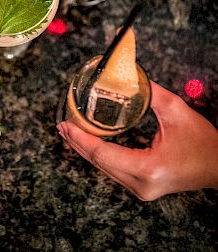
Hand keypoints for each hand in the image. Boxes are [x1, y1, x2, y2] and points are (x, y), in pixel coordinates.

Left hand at [57, 82, 217, 200]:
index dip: (80, 138)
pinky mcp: (141, 187)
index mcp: (148, 168)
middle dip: (77, 142)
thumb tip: (125, 75)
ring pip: (103, 168)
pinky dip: (98, 154)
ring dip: (85, 148)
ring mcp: (140, 189)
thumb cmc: (203, 142)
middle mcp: (141, 184)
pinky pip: (112, 169)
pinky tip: (87, 142)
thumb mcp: (175, 111)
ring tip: (69, 130)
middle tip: (62, 123)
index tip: (65, 124)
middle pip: (98, 162)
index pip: (102, 153)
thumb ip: (148, 92)